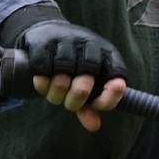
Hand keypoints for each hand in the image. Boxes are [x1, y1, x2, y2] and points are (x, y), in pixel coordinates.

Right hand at [0, 15, 126, 133]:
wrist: (46, 31)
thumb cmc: (73, 63)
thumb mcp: (87, 80)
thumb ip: (90, 104)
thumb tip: (95, 126)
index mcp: (106, 53)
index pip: (117, 73)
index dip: (110, 94)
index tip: (97, 106)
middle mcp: (89, 43)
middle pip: (87, 74)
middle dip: (77, 97)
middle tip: (69, 104)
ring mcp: (67, 39)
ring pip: (63, 70)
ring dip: (56, 91)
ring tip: (54, 95)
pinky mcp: (45, 41)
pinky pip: (43, 65)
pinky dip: (41, 79)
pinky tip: (41, 81)